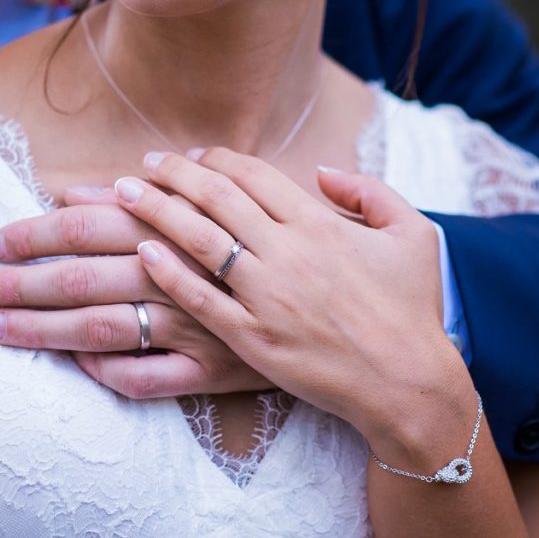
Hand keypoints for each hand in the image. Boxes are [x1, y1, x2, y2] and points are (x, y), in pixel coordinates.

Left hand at [0, 195, 272, 396]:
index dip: (33, 233)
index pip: (86, 226)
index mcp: (174, 229)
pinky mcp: (213, 369)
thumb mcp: (227, 200)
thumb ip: (146, 195)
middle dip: (17, 283)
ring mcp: (193, 326)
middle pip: (79, 277)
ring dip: (41, 329)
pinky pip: (149, 378)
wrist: (356, 305)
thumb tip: (78, 191)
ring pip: (100, 328)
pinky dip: (109, 372)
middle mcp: (176, 275)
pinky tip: (77, 365)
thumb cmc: (282, 239)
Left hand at [117, 148, 471, 454]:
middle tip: (144, 162)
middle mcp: (289, 253)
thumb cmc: (412, 309)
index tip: (193, 155)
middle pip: (217, 198)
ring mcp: (267, 297)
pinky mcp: (252, 339)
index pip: (254, 175)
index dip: (217, 159)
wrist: (408, 383)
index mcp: (320, 224)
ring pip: (199, 241)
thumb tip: (322, 170)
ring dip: (157, 210)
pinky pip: (201, 300)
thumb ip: (369, 191)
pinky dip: (170, 273)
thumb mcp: (414, 234)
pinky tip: (145, 252)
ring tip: (125, 193)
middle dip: (174, 174)